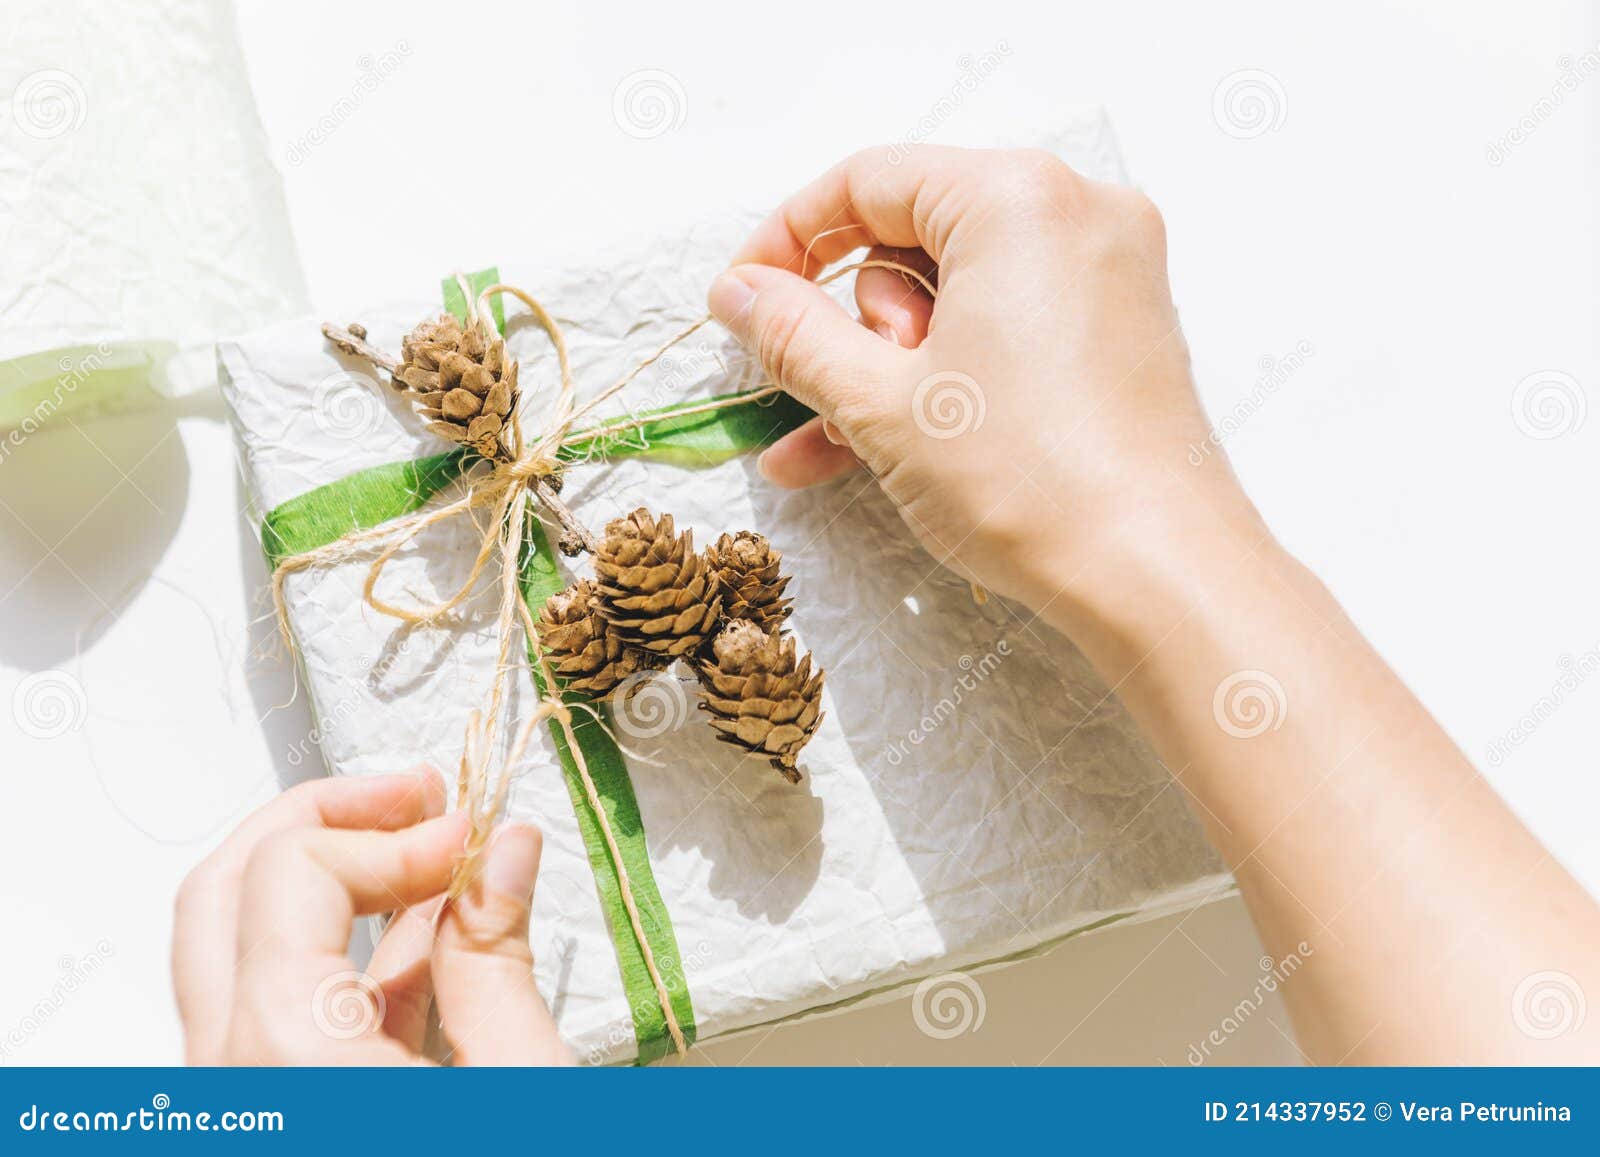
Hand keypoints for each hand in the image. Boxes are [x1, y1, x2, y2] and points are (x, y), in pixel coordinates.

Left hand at [172, 769, 571, 1064]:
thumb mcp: (521, 1084)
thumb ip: (497, 960)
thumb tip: (506, 852)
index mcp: (283, 1056)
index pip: (295, 869)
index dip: (392, 834)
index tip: (468, 838)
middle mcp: (231, 1079)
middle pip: (227, 890)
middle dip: (327, 824)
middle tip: (414, 802)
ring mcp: (241, 1104)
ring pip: (237, 950)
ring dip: (329, 886)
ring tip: (428, 858)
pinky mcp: (272, 1116)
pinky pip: (273, 1015)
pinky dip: (340, 961)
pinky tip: (425, 936)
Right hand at [709, 145, 1262, 632]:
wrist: (1158, 575)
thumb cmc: (1032, 483)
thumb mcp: (880, 403)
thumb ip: (794, 334)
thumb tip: (739, 291)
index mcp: (1016, 198)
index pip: (868, 181)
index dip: (787, 242)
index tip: (744, 300)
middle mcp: (1076, 213)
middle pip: (915, 238)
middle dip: (853, 326)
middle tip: (836, 398)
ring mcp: (1108, 272)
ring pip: (956, 296)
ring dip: (886, 368)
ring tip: (834, 446)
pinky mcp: (1120, 330)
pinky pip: (1004, 330)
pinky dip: (946, 377)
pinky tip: (877, 448)